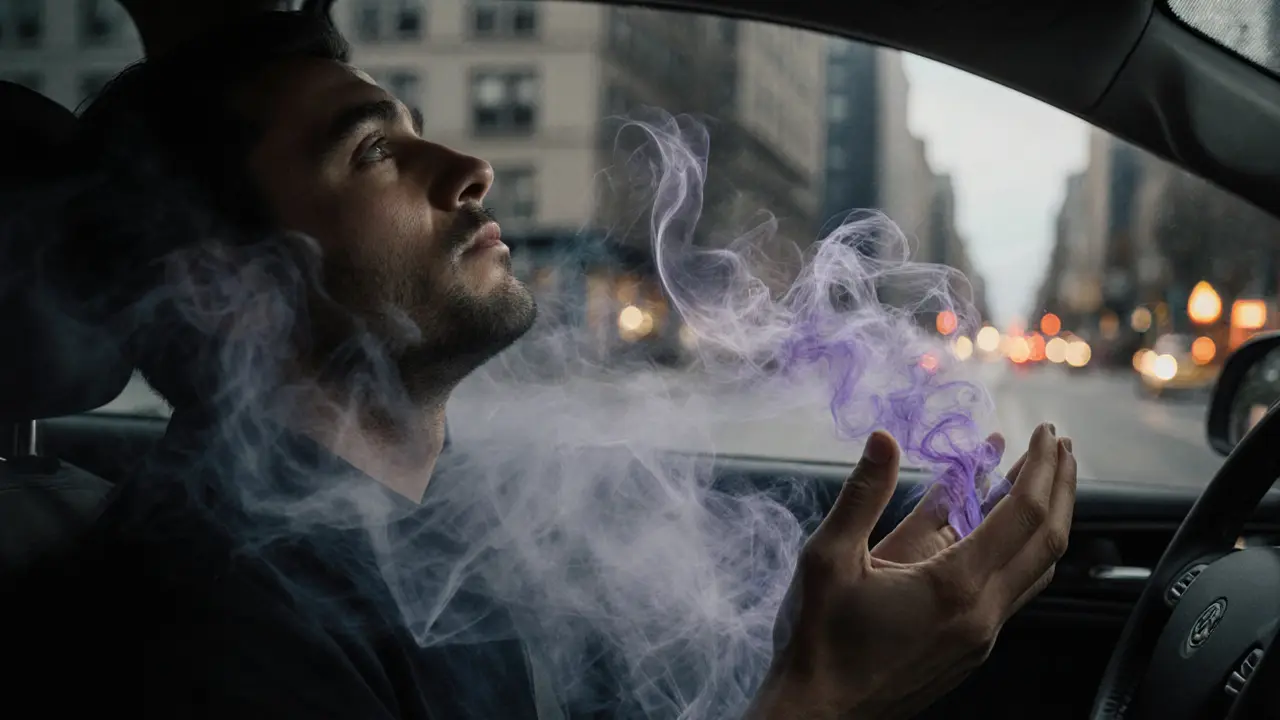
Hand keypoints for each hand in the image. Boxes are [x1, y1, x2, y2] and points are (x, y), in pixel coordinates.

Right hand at [747, 424, 1075, 719]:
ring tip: (1042, 481)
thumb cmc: (819, 640)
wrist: (820, 715)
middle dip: (1060, 485)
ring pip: (1039, 569)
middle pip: (1048, 540)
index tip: (1044, 431)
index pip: (1023, 513)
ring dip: (1050, 519)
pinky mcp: (972, 650)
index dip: (1039, 466)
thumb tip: (884, 438)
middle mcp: (982, 614)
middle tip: (1059, 444)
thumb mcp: (828, 558)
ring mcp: (982, 637)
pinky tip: (1004, 533)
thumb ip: (862, 495)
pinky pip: (1015, 591)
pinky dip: (1023, 550)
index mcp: (953, 585)